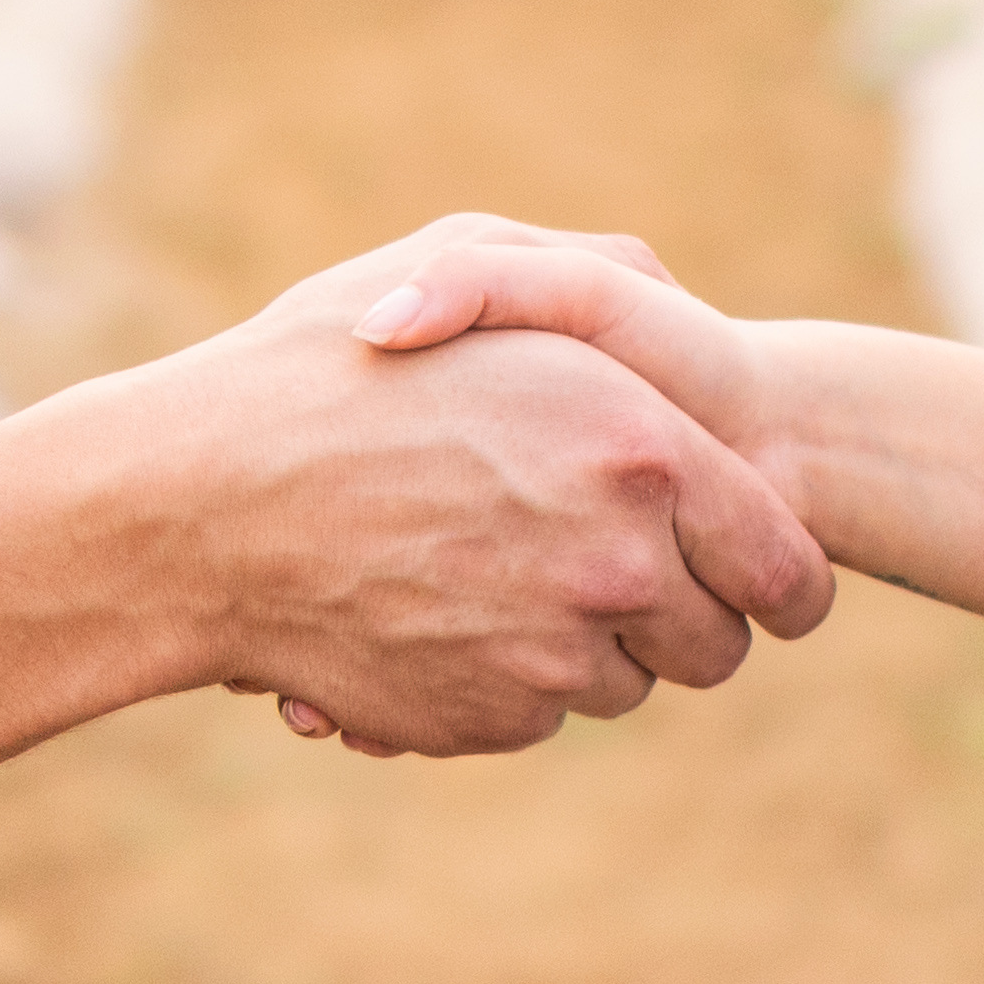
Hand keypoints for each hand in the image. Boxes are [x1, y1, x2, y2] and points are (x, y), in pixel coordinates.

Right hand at [247, 218, 788, 749]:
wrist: (197, 507)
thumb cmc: (327, 372)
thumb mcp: (467, 264)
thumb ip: (600, 273)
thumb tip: (684, 301)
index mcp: (639, 449)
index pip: (785, 566)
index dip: (782, 581)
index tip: (763, 582)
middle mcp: (616, 563)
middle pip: (717, 646)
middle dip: (681, 616)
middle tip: (609, 569)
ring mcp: (551, 655)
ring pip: (627, 687)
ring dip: (587, 645)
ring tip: (493, 569)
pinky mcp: (487, 720)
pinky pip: (541, 716)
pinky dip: (507, 678)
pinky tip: (437, 609)